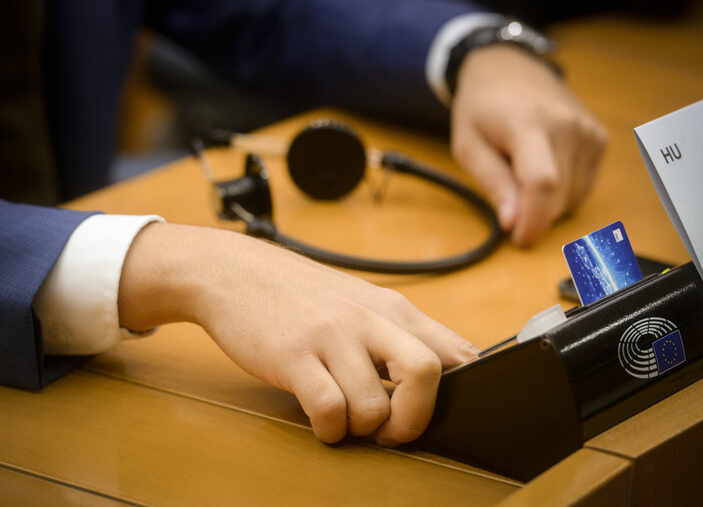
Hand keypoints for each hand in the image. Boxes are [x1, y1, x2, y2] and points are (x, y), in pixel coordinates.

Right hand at [118, 223, 478, 445]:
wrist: (236, 272)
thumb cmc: (303, 295)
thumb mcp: (362, 302)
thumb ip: (403, 333)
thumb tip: (455, 366)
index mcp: (393, 309)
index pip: (455, 352)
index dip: (467, 392)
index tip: (450, 414)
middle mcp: (368, 319)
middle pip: (426, 374)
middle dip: (415, 419)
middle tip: (393, 430)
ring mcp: (331, 336)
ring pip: (372, 406)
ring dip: (362, 430)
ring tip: (345, 420)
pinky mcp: (294, 356)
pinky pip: (328, 410)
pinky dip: (329, 429)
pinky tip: (321, 419)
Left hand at [451, 44, 606, 245]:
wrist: (508, 67)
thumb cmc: (482, 108)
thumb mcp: (468, 146)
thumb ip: (492, 184)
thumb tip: (512, 223)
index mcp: (527, 124)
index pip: (542, 181)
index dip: (534, 219)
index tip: (521, 240)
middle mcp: (566, 125)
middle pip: (558, 197)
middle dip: (533, 213)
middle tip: (508, 193)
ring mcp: (588, 130)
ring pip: (573, 198)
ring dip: (547, 202)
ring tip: (523, 170)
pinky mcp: (599, 138)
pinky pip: (584, 188)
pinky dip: (563, 191)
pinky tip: (545, 167)